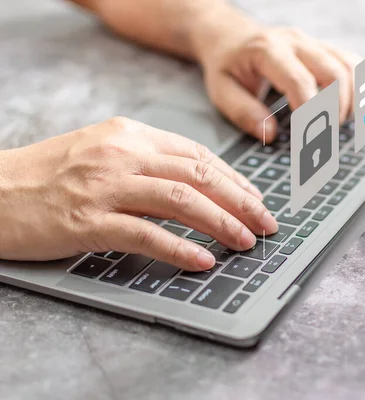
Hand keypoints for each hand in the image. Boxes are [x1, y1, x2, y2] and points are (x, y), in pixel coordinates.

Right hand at [0, 117, 277, 270]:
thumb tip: (197, 187)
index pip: (197, 154)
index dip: (233, 179)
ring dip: (221, 222)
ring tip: (246, 241)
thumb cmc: (49, 175)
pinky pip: (146, 233)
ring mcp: (105, 185)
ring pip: (181, 199)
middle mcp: (122, 154)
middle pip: (198, 174)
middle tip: (266, 222)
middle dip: (240, 200)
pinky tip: (203, 260)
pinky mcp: (88, 220)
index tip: (255, 199)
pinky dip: (180, 248)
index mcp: (129, 135)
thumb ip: (147, 162)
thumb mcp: (102, 153)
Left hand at [191, 10, 357, 142]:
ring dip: (352, 100)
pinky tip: (354, 109)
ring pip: (350, 67)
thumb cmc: (226, 64)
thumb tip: (270, 134)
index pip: (299, 82)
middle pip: (334, 73)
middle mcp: (296, 42)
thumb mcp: (221, 90)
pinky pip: (353, 63)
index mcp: (268, 50)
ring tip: (338, 124)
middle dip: (336, 110)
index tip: (310, 139)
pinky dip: (360, 87)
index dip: (310, 113)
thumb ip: (243, 112)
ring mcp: (313, 43)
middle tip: (326, 136)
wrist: (229, 34)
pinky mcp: (324, 48)